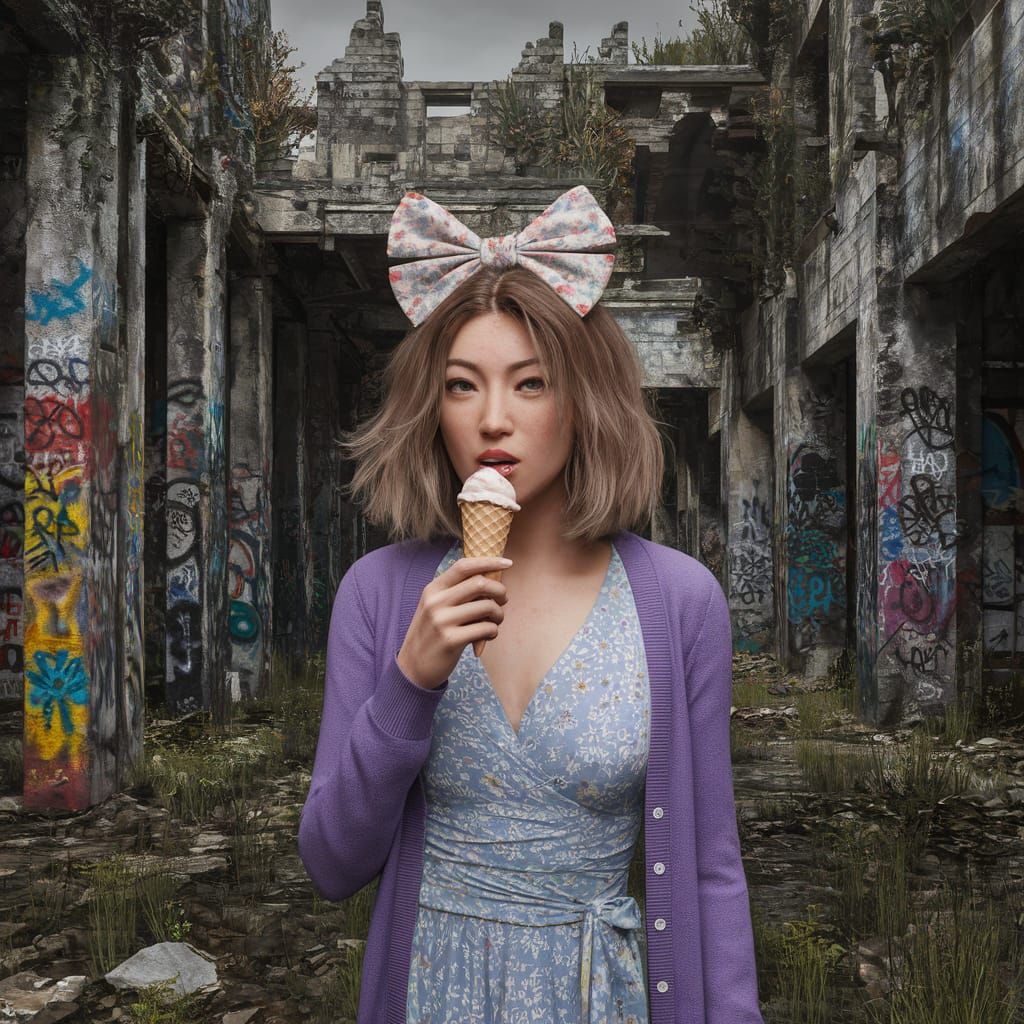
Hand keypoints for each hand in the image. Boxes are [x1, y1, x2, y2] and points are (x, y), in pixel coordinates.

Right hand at [396, 556, 511, 689]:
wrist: (413, 667)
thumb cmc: (432, 634)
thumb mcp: (435, 607)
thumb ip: (456, 592)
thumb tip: (492, 579)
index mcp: (433, 589)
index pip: (463, 566)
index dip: (489, 561)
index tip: (508, 563)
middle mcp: (436, 602)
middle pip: (479, 583)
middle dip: (499, 590)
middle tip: (503, 600)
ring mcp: (442, 621)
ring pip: (487, 606)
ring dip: (499, 614)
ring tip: (495, 621)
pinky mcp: (451, 640)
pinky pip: (486, 628)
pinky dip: (494, 631)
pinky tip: (488, 635)